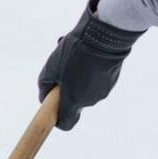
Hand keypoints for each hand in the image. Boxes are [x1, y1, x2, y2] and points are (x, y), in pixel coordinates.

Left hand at [37, 0, 142, 130]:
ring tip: (76, 55)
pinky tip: (90, 53)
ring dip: (78, 76)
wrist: (105, 34)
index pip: (66, 124)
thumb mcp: (51, 66)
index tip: (54, 106)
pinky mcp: (112, 79)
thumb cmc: (75, 51)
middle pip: (74, 100)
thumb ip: (45, 85)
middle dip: (67, 87)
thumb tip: (44, 95)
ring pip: (85, 87)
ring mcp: (103, 90)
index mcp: (74, 100)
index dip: (58, 119)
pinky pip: (97, 79)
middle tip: (63, 67)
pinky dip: (91, 70)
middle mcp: (90, 100)